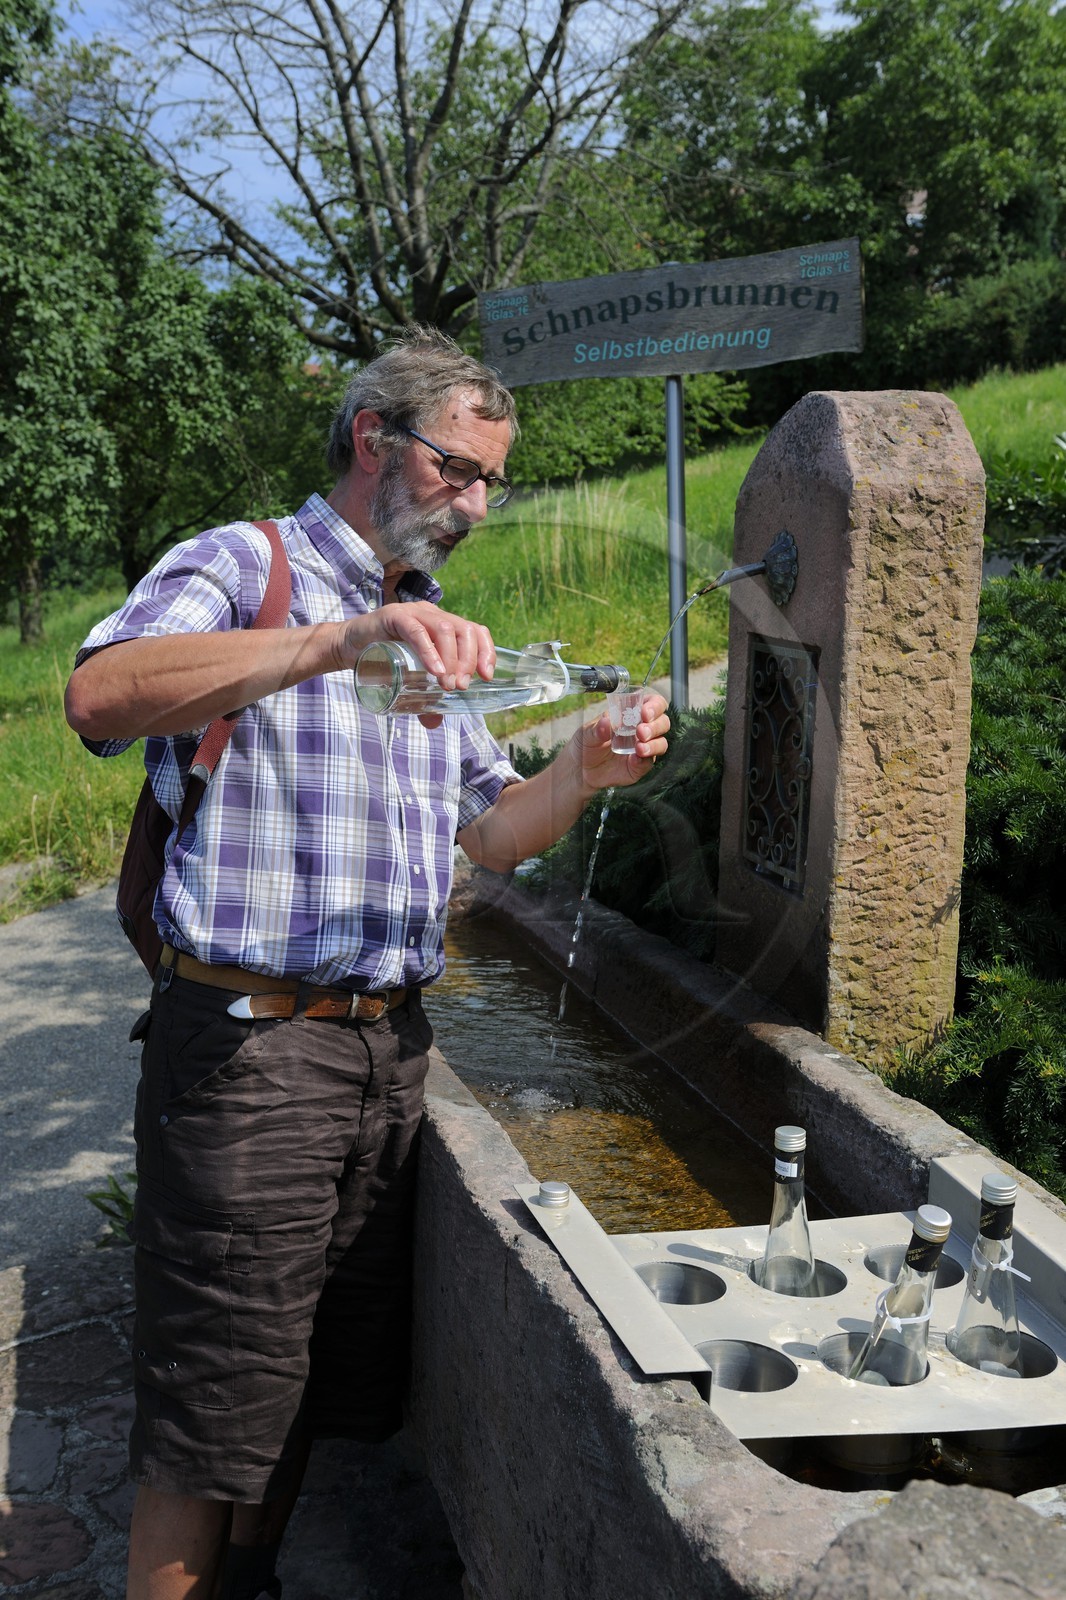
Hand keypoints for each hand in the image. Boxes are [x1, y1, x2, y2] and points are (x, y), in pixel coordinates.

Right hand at [339, 601, 494, 690]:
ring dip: (452, 659)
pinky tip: (435, 670)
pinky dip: (430, 651)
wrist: (347, 647)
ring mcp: (414, 613)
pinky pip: (417, 630)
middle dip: (469, 660)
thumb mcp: (408, 680)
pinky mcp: (394, 616)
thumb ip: (422, 699)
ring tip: (447, 684)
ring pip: (445, 629)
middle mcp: (432, 615)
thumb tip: (434, 722)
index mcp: (442, 625)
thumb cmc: (381, 660)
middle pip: (465, 630)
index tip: (487, 677)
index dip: (486, 652)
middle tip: (461, 687)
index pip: (475, 631)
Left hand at [577, 691, 669, 791]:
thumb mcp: (587, 732)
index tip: (644, 712)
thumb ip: (597, 728)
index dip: (655, 706)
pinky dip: (644, 760)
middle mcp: (643, 729)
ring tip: (639, 747)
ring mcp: (644, 747)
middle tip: (640, 731)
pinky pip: (649, 762)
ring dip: (653, 744)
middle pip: (663, 723)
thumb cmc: (588, 742)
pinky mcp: (640, 766)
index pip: (654, 703)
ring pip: (661, 743)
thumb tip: (606, 722)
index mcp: (633, 713)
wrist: (581, 768)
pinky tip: (634, 760)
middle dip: (655, 726)